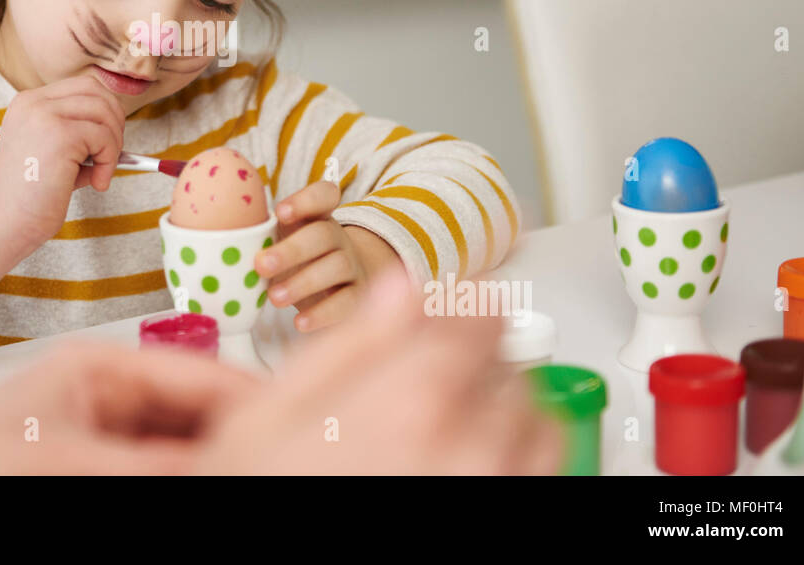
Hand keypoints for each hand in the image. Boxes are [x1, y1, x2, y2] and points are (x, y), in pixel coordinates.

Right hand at [0, 74, 124, 252]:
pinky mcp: (60, 135)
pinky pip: (104, 138)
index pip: (82, 86)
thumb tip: (118, 129)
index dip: (104, 111)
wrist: (2, 224)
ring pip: (104, 112)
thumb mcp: (53, 154)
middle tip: (109, 156)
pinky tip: (97, 183)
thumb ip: (80, 135)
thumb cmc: (30, 197)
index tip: (105, 143)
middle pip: (96, 90)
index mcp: (28, 103)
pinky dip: (109, 162)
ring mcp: (45, 115)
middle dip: (114, 121)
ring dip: (113, 144)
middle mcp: (33, 102)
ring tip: (101, 173)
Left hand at [0, 340, 261, 473]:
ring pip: (177, 444)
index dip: (247, 396)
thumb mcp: (69, 459)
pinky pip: (152, 463)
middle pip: (192, 412)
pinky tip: (208, 471)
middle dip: (232, 434)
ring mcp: (101, 432)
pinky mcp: (92, 461)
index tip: (290, 419)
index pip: (194, 374)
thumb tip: (224, 459)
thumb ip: (150, 464)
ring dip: (208, 454)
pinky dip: (180, 468)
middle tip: (275, 450)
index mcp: (99, 366)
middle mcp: (107, 394)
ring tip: (248, 461)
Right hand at [191, 270, 565, 474]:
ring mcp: (497, 491)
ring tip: (445, 427)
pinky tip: (467, 461)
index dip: (458, 304)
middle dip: (468, 360)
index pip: (483, 316)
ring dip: (500, 409)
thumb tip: (399, 288)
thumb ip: (346, 346)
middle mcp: (472, 452)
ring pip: (536, 421)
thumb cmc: (262, 494)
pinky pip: (541, 470)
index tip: (440, 313)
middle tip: (416, 382)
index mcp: (410, 404)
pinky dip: (517, 455)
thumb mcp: (267, 418)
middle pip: (507, 366)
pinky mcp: (507, 515)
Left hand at [254, 181, 401, 330]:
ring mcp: (352, 265)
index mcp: (318, 217)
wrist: (339, 286)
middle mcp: (338, 238)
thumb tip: (220, 241)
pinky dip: (323, 314)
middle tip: (261, 265)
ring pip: (336, 267)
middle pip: (323, 235)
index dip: (305, 200)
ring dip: (302, 283)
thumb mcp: (281, 242)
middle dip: (291, 250)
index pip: (323, 195)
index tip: (280, 212)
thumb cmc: (297, 260)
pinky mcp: (358, 295)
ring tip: (274, 298)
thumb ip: (260, 236)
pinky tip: (300, 323)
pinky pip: (347, 303)